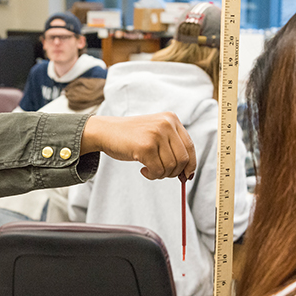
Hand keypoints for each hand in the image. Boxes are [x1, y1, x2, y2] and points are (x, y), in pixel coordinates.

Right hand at [81, 113, 195, 179]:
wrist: (106, 131)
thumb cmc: (131, 137)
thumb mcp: (155, 134)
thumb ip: (172, 148)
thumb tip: (187, 175)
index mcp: (171, 119)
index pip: (190, 147)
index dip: (190, 165)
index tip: (186, 176)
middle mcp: (166, 124)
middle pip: (183, 159)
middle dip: (174, 172)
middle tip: (161, 173)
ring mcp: (156, 134)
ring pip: (171, 167)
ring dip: (160, 174)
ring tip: (149, 169)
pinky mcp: (145, 147)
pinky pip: (158, 170)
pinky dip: (152, 175)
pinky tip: (143, 169)